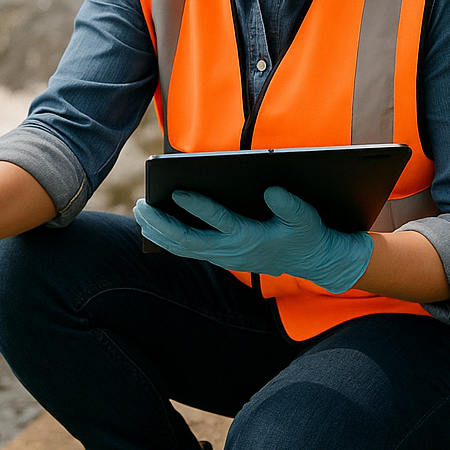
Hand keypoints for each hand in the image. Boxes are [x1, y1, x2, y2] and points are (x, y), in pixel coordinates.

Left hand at [132, 186, 373, 293]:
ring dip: (158, 231)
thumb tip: (271, 190)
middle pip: (188, 240)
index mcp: (250, 237)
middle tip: (140, 204)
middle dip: (161, 223)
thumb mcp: (306, 217)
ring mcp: (224, 257)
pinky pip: (188, 250)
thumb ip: (290, 205)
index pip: (219, 221)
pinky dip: (167, 239)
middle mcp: (232, 251)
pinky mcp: (221, 257)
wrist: (311, 260)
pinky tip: (153, 225)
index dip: (198, 206)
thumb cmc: (306, 233)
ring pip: (183, 248)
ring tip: (139, 212)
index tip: (176, 191)